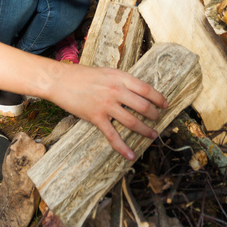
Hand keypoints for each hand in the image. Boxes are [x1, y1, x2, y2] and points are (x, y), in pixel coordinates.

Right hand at [50, 64, 167, 159]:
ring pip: (132, 122)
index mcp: (120, 78)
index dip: (158, 98)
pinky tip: (131, 155)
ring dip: (145, 130)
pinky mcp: (96, 118)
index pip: (146, 89)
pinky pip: (113, 136)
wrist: (60, 80)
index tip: (165, 104)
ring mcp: (106, 105)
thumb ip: (122, 81)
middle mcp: (116, 91)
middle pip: (143, 106)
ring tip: (152, 135)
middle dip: (154, 115)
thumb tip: (138, 91)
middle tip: (158, 119)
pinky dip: (123, 147)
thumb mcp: (107, 72)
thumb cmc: (83, 75)